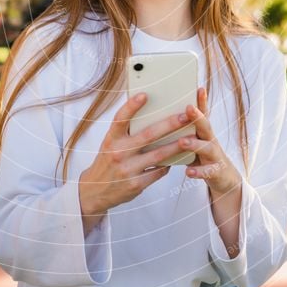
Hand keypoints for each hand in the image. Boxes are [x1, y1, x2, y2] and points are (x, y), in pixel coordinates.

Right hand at [78, 93, 190, 220]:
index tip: (145, 95)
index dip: (131, 106)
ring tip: (192, 137)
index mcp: (111, 140)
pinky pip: (158, 171)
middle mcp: (119, 153)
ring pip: (159, 154)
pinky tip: (177, 158)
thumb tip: (149, 113)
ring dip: (177, 145)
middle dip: (170, 124)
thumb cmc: (107, 161)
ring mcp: (128, 170)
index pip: (120, 119)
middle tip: (185, 116)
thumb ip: (125, 132)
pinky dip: (168, 164)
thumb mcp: (110, 144)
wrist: (94, 191)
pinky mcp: (136, 184)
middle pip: (148, 135)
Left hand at [177, 87, 241, 197]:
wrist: (224, 177)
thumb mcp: (194, 140)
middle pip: (205, 126)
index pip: (203, 113)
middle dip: (197, 117)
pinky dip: (198, 171)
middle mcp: (210, 140)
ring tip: (183, 141)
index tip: (199, 88)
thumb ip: (181, 131)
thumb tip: (158, 118)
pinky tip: (188, 172)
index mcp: (203, 131)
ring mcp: (215, 155)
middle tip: (188, 108)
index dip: (202, 101)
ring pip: (207, 147)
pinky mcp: (216, 171)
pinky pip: (207, 171)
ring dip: (195, 144)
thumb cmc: (201, 156)